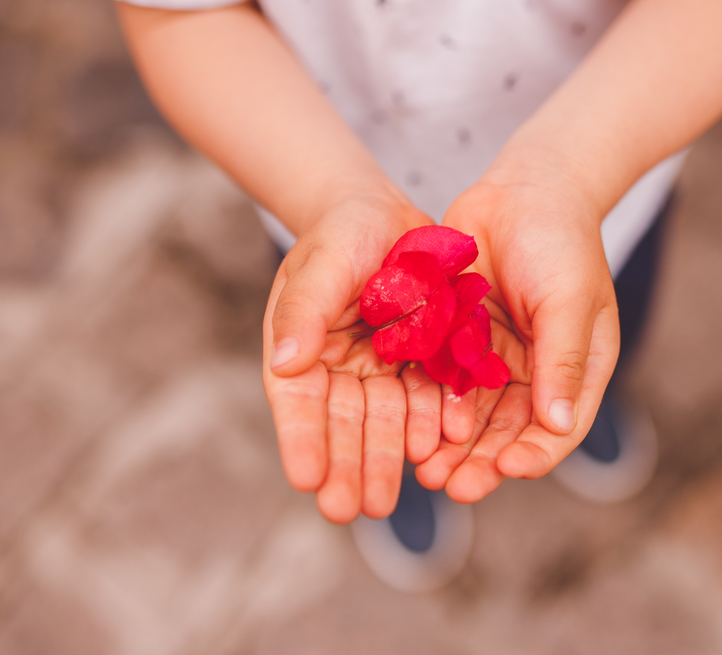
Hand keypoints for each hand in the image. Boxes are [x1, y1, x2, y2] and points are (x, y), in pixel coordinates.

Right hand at [263, 194, 440, 522]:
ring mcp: (380, 368)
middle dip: (346, 465)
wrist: (388, 212)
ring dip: (385, 459)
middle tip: (351, 509)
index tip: (306, 479)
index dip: (301, 440)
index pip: (297, 402)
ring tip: (386, 502)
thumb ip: (305, 310)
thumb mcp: (321, 262)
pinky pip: (425, 397)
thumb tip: (286, 362)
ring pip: (384, 420)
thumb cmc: (341, 231)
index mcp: (301, 350)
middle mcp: (338, 368)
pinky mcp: (418, 361)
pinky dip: (429, 422)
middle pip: (342, 423)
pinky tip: (436, 447)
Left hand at [417, 176, 619, 501]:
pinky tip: (409, 423)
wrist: (525, 187)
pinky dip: (429, 404)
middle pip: (508, 430)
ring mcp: (496, 356)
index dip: (534, 454)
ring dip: (451, 443)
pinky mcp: (460, 336)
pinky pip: (443, 378)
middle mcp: (535, 370)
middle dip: (482, 460)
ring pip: (471, 413)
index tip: (506, 472)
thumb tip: (557, 425)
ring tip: (426, 471)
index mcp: (574, 369)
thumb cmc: (562, 240)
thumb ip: (562, 359)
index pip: (557, 428)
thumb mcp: (570, 299)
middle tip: (452, 486)